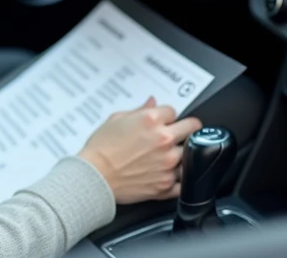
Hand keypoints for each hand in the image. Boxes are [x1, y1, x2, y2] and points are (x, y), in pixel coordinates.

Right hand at [78, 97, 202, 204]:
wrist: (94, 177)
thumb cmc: (100, 149)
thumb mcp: (116, 119)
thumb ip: (139, 110)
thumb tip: (152, 102)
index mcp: (151, 120)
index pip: (174, 111)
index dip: (167, 116)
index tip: (163, 121)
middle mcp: (163, 140)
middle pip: (193, 127)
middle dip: (187, 127)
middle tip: (181, 132)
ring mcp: (167, 164)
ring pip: (191, 154)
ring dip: (182, 154)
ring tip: (170, 156)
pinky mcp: (166, 185)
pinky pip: (184, 181)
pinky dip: (179, 178)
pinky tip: (170, 174)